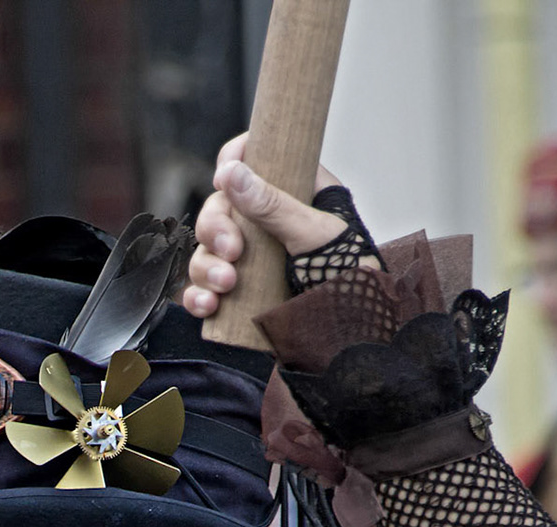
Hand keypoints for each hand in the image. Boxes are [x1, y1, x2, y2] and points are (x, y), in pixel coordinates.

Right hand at [183, 133, 352, 317]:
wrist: (359, 337)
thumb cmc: (353, 281)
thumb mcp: (316, 237)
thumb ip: (274, 206)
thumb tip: (232, 173)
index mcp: (297, 193)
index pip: (255, 160)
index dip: (233, 162)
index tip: (223, 178)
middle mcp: (270, 223)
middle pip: (221, 207)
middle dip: (216, 229)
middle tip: (232, 251)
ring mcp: (253, 260)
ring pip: (207, 248)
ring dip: (206, 266)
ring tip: (226, 285)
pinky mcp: (241, 294)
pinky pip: (204, 287)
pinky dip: (198, 295)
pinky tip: (208, 305)